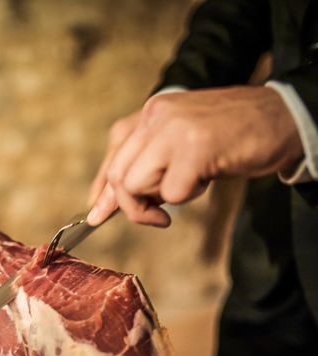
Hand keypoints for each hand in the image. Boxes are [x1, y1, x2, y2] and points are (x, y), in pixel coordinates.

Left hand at [87, 86, 303, 226]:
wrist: (283, 116)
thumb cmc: (233, 136)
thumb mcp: (181, 144)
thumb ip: (147, 165)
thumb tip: (107, 206)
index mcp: (151, 112)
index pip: (113, 154)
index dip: (103, 190)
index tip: (97, 214)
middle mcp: (156, 115)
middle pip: (117, 174)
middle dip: (130, 205)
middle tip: (157, 216)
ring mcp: (174, 129)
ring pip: (134, 184)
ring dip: (159, 200)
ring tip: (190, 185)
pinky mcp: (195, 148)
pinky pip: (171, 193)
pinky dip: (187, 197)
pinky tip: (206, 179)